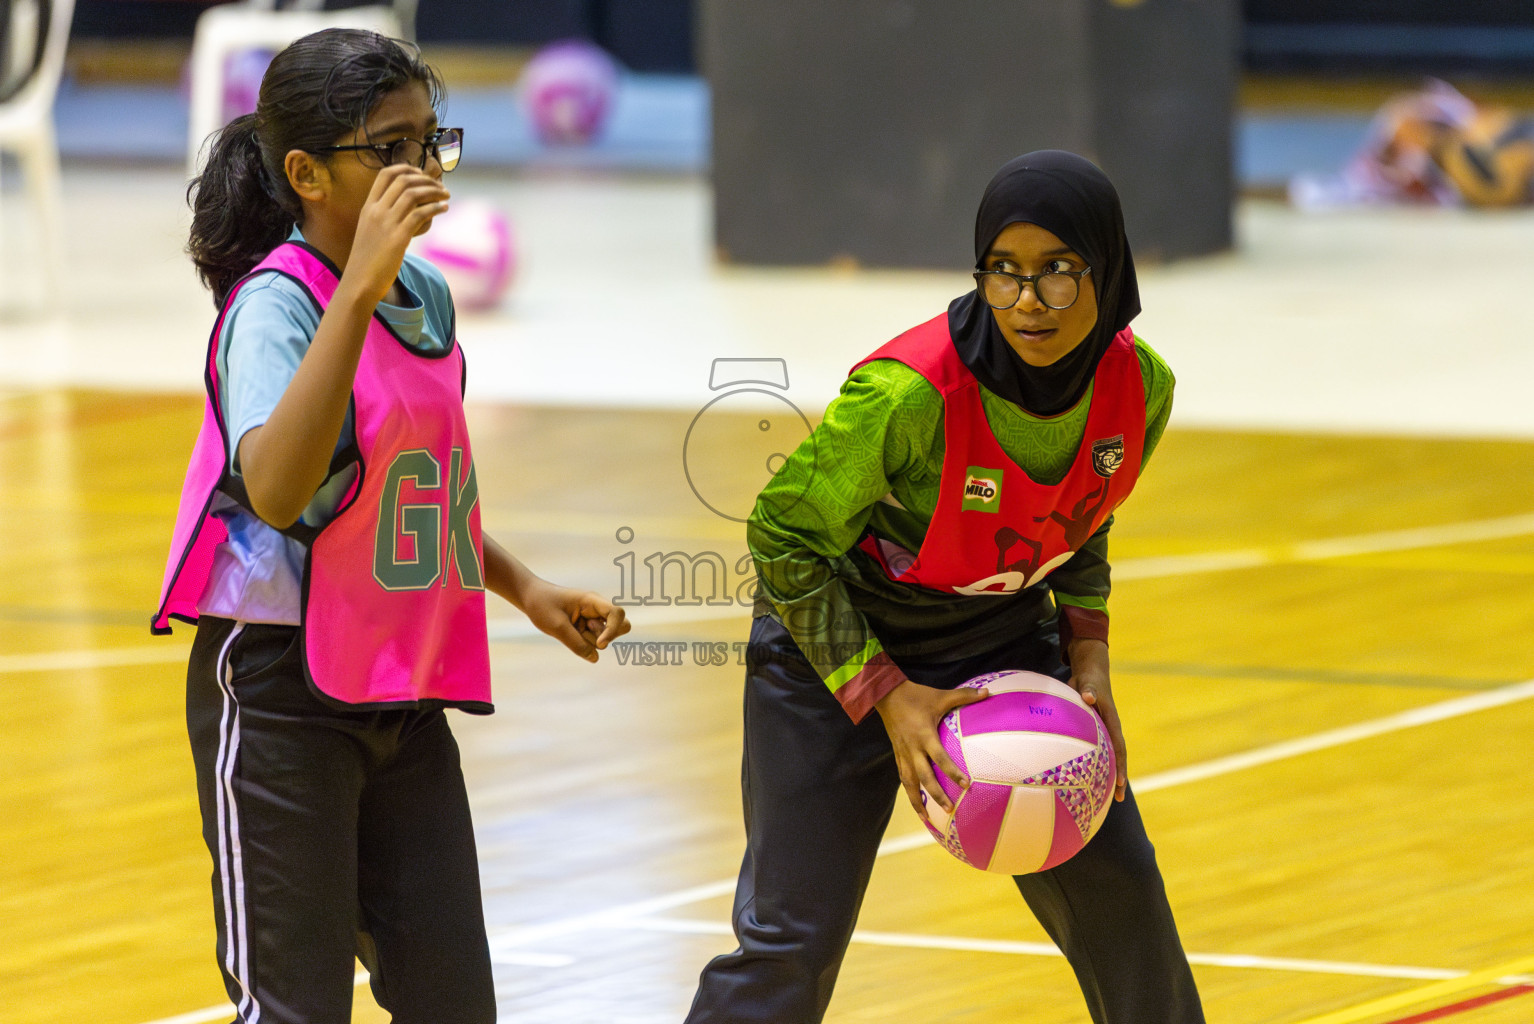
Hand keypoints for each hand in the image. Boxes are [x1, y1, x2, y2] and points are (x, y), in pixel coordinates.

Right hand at [342, 164, 450, 306]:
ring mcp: (386, 223)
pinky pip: (420, 214)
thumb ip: (383, 218)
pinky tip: (444, 208)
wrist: (360, 282)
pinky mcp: (398, 237)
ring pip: (413, 194)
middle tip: (440, 186)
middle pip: (403, 180)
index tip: (421, 173)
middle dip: (426, 179)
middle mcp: (376, 211)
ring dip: (434, 191)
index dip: (406, 168)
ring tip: (446, 195)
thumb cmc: (368, 260)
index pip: (386, 174)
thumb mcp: (370, 232)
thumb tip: (405, 212)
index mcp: (368, 207)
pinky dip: (435, 207)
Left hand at [520, 581, 629, 662]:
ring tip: (568, 630)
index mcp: (592, 601)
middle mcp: (597, 609)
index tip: (600, 643)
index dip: (613, 630)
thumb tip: (595, 658)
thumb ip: (576, 643)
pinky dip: (583, 643)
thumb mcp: (556, 626)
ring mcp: (593, 619)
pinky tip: (569, 634)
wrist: (530, 598)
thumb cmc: (542, 605)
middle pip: (620, 626)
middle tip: (586, 636)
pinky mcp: (587, 628)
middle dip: (607, 636)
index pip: (617, 614)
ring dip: (589, 641)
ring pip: (604, 638)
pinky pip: (592, 642)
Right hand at [874, 679, 989, 821]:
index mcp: (924, 735)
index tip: (966, 784)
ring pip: (909, 782)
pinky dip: (909, 792)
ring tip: (927, 819)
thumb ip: (964, 695)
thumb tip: (987, 692)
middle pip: (924, 777)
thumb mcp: (940, 695)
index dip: (952, 771)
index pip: (939, 757)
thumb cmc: (916, 695)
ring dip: (917, 801)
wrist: (886, 695)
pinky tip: (916, 804)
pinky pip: (903, 777)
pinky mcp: (897, 755)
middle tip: (950, 809)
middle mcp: (912, 748)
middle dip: (936, 794)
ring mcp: (903, 753)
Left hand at [1068, 638, 1126, 801]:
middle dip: (1118, 778)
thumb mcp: (1088, 681)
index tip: (1119, 782)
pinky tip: (1084, 779)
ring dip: (1108, 775)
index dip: (1120, 765)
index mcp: (1111, 721)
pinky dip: (1094, 765)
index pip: (1118, 746)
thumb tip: (1089, 696)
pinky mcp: (1095, 732)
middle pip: (1117, 757)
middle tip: (1117, 799)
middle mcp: (1110, 729)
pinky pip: (1096, 752)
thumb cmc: (1088, 678)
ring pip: (1108, 757)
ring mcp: (1104, 732)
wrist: (1090, 673)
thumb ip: (1088, 688)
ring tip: (1106, 797)